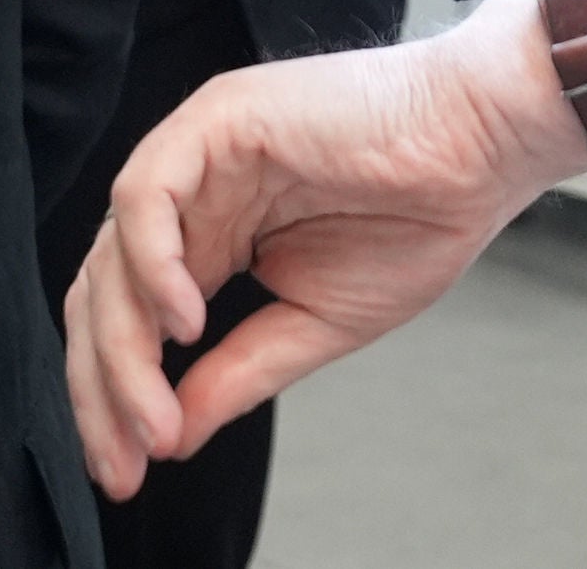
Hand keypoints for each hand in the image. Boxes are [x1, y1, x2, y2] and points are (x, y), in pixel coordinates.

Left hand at [64, 0, 586, 498]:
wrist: (482, 150)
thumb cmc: (420, 216)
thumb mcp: (314, 324)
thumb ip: (237, 373)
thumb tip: (168, 435)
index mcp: (214, 237)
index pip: (132, 321)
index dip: (117, 398)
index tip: (128, 467)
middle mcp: (194, 196)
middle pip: (106, 293)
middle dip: (104, 386)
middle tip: (125, 458)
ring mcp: (199, 154)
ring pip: (115, 253)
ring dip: (124, 346)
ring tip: (152, 414)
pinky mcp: (216, 118)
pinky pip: (147, 195)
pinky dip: (151, 263)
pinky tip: (184, 323)